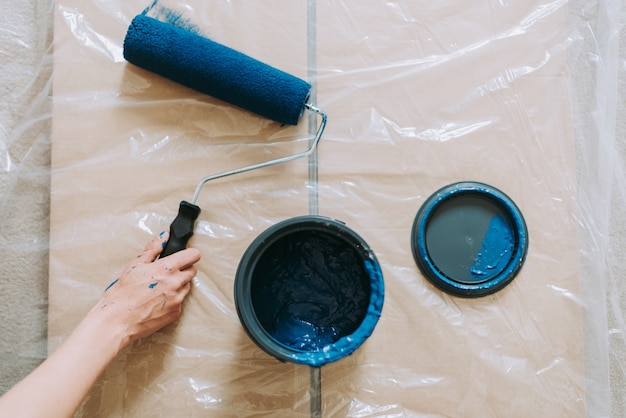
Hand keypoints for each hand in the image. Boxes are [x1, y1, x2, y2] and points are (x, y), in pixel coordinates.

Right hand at [88, 232, 200, 352]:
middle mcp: (176, 283)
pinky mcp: (176, 313)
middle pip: (192, 271)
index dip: (189, 254)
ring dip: (178, 285)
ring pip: (187, 286)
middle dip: (183, 269)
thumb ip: (152, 249)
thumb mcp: (134, 266)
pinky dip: (173, 299)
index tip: (184, 256)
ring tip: (159, 288)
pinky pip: (180, 302)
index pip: (193, 255)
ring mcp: (178, 299)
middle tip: (166, 272)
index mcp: (167, 268)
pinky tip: (157, 300)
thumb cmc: (122, 294)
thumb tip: (163, 237)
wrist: (116, 322)